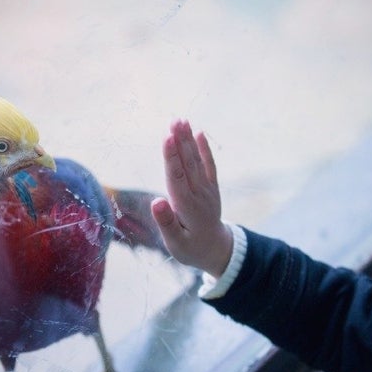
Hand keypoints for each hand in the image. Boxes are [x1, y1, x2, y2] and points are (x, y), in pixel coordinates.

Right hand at [151, 119, 232, 277]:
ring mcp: (207, 190)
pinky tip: (199, 133)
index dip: (172, 157)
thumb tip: (156, 202)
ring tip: (181, 121)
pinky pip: (209, 166)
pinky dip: (205, 150)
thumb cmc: (190, 248)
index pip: (177, 178)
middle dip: (180, 142)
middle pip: (188, 164)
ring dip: (189, 141)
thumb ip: (166, 223)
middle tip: (174, 121)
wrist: (215, 250)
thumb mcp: (175, 243)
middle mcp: (199, 194)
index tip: (168, 138)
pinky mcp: (211, 188)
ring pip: (197, 161)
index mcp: (187, 207)